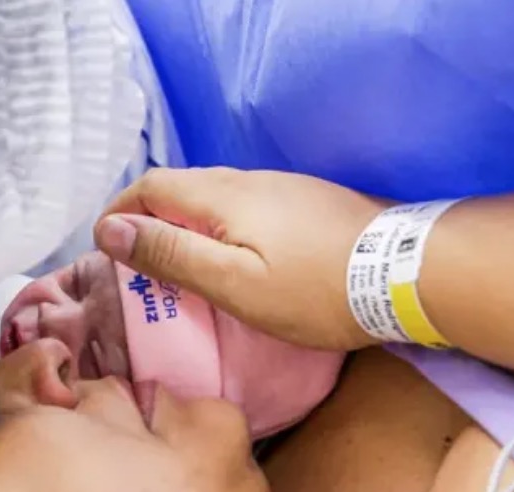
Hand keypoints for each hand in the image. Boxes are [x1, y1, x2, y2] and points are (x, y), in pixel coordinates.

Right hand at [93, 167, 388, 351]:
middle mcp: (249, 180)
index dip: (119, 211)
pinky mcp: (307, 202)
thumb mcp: (234, 284)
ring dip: (182, 222)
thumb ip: (172, 255)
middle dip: (147, 217)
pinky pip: (244, 205)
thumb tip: (111, 230)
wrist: (409, 272)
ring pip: (214, 196)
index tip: (104, 246)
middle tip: (134, 261)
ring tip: (176, 264)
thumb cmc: (315, 289)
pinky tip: (230, 258)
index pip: (151, 186)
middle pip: (180, 186)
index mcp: (223, 197)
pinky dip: (217, 226)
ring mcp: (282, 188)